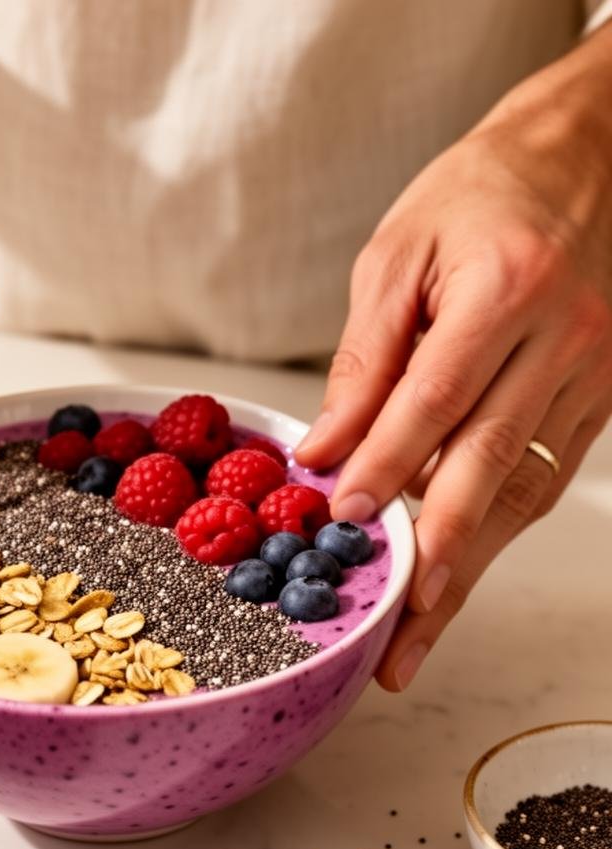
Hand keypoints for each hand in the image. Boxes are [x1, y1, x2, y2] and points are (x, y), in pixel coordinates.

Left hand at [294, 32, 611, 689]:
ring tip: (426, 630)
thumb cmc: (479, 195)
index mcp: (505, 291)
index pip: (434, 401)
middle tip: (395, 631)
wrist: (591, 155)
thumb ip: (364, 356)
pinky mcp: (606, 394)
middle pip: (490, 467)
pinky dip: (501, 527)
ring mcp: (596, 373)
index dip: (385, 467)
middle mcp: (564, 340)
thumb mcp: (399, 253)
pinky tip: (463, 569)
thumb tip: (326, 446)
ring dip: (471, 565)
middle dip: (438, 557)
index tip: (340, 520)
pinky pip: (549, 473)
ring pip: (526, 488)